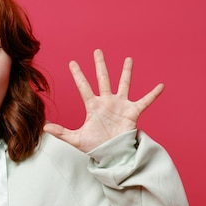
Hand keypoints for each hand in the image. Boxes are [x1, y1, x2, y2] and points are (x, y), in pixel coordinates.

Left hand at [43, 49, 163, 152]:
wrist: (112, 154)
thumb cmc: (95, 146)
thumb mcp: (76, 139)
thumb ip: (61, 132)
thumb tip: (45, 127)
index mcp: (93, 106)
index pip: (83, 87)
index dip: (78, 75)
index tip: (72, 62)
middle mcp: (106, 101)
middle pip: (102, 79)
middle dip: (100, 65)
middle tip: (97, 51)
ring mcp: (120, 105)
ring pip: (123, 84)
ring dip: (126, 72)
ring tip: (128, 59)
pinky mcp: (132, 112)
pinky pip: (145, 101)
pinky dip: (153, 94)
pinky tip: (161, 86)